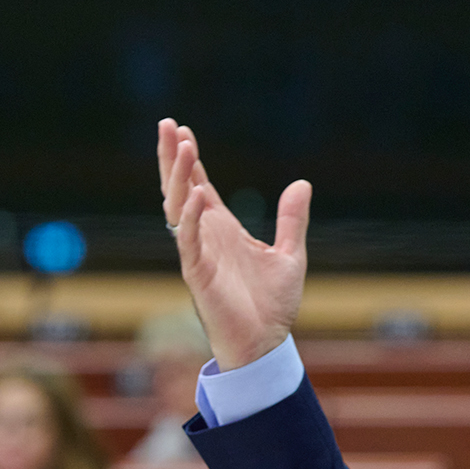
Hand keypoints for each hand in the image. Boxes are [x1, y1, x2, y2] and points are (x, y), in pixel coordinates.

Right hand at [158, 118, 309, 370]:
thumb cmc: (272, 306)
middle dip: (172, 157)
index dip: (191, 159)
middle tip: (166, 124)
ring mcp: (198, 253)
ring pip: (178, 207)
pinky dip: (190, 217)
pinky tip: (197, 194)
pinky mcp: (197, 274)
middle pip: (181, 188)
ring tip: (180, 145)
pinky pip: (188, 241)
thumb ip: (293, 220)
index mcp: (222, 229)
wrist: (266, 345)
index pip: (200, 185)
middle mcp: (205, 236)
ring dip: (179, 177)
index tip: (182, 130)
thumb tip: (303, 183)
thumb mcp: (290, 255)